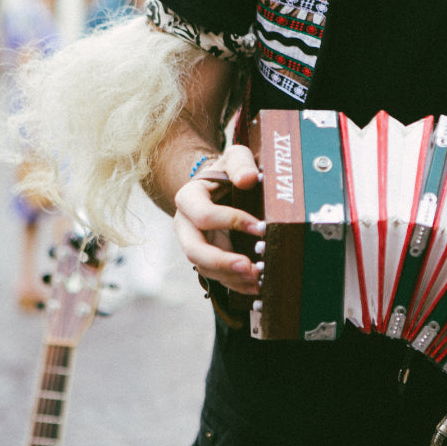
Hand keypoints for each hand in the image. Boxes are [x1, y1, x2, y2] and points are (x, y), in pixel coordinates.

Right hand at [172, 145, 264, 295]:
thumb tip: (249, 179)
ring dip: (231, 277)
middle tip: (250, 267)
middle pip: (194, 250)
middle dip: (222, 262)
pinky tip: (255, 287)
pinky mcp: (206, 258)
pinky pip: (216, 276)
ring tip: (258, 279)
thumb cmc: (228, 171)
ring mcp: (193, 244)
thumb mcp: (235, 158)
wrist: (217, 186)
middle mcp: (185, 225)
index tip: (261, 228)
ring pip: (204, 268)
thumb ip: (241, 164)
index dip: (231, 222)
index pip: (204, 215)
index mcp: (188, 199)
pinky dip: (235, 284)